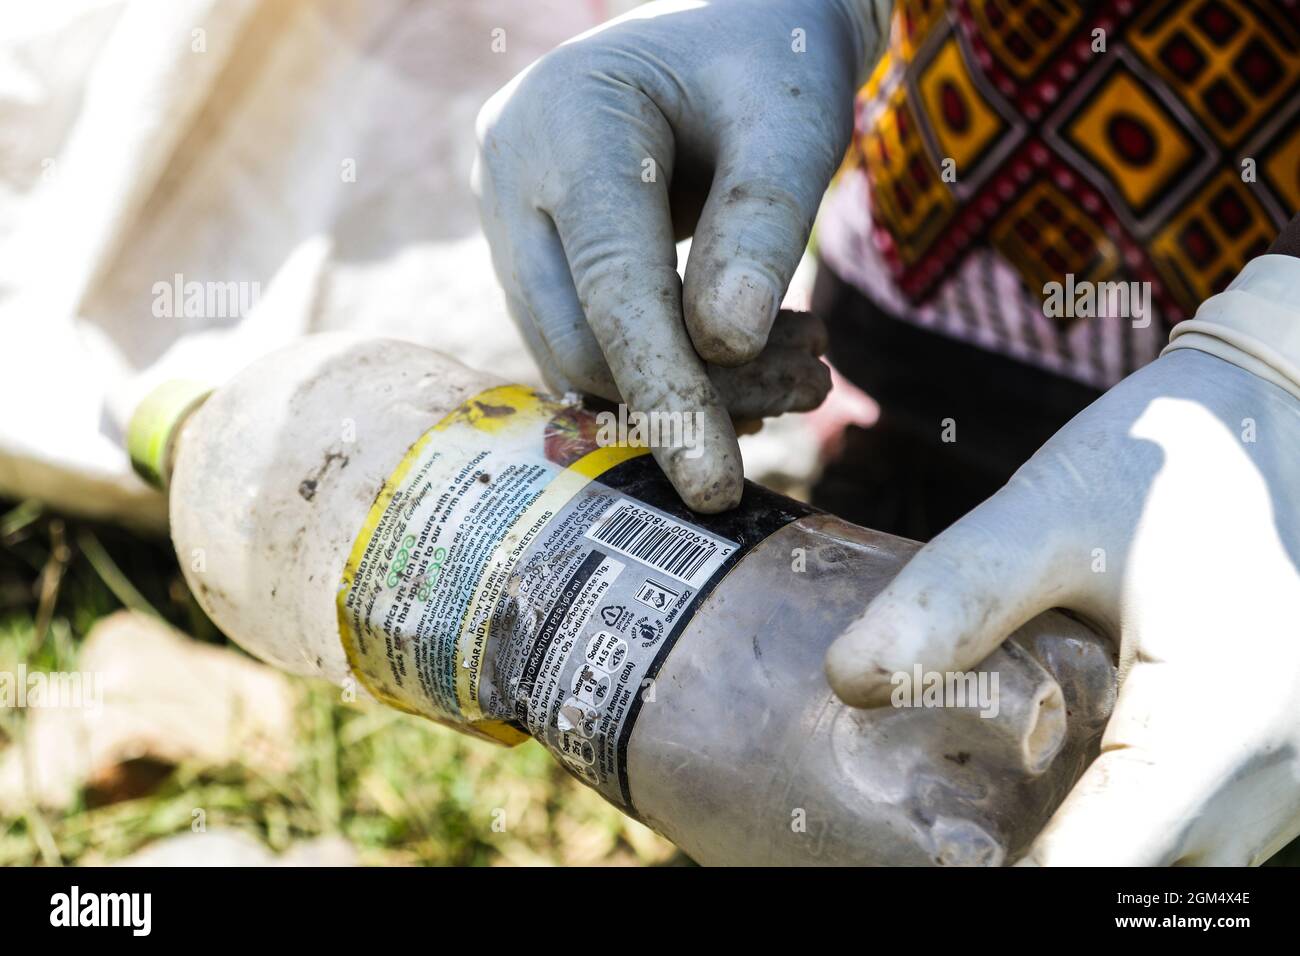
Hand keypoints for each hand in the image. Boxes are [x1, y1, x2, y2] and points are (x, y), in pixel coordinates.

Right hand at [474, 0, 886, 510]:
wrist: (734, 27)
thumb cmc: (774, 57)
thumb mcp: (793, 122)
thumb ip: (763, 225)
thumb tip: (723, 349)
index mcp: (567, 120)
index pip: (610, 286)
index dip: (665, 391)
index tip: (712, 485)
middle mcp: (509, 170)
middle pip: (578, 340)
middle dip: (689, 396)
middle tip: (811, 388)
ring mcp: (507, 212)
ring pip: (577, 354)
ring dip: (686, 388)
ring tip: (800, 371)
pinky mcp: (532, 249)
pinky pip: (584, 339)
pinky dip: (664, 369)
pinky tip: (746, 366)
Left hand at [826, 338, 1299, 863]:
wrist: (1266, 427)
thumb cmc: (1163, 462)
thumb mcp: (1049, 512)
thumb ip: (954, 594)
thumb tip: (847, 677)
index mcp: (1227, 723)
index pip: (1101, 865)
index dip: (1001, 874)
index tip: (930, 855)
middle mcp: (1280, 774)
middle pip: (1132, 883)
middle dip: (1026, 864)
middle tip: (933, 830)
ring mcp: (1289, 781)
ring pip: (1166, 866)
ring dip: (1073, 852)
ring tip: (970, 813)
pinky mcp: (1274, 770)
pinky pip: (1188, 834)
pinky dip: (1114, 830)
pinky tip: (1044, 790)